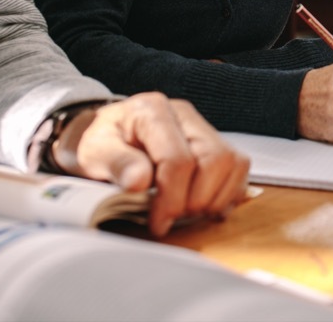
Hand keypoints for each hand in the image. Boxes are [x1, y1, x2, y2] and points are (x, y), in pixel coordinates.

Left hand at [52, 93, 249, 236]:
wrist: (105, 135)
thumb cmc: (100, 144)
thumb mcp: (94, 153)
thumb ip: (116, 164)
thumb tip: (140, 182)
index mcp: (152, 111)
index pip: (179, 159)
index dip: (172, 198)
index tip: (159, 223)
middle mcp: (184, 114)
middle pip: (214, 159)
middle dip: (196, 199)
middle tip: (173, 218)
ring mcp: (202, 127)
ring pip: (232, 163)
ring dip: (215, 197)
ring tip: (188, 212)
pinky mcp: (214, 142)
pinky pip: (239, 167)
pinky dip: (228, 192)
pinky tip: (205, 206)